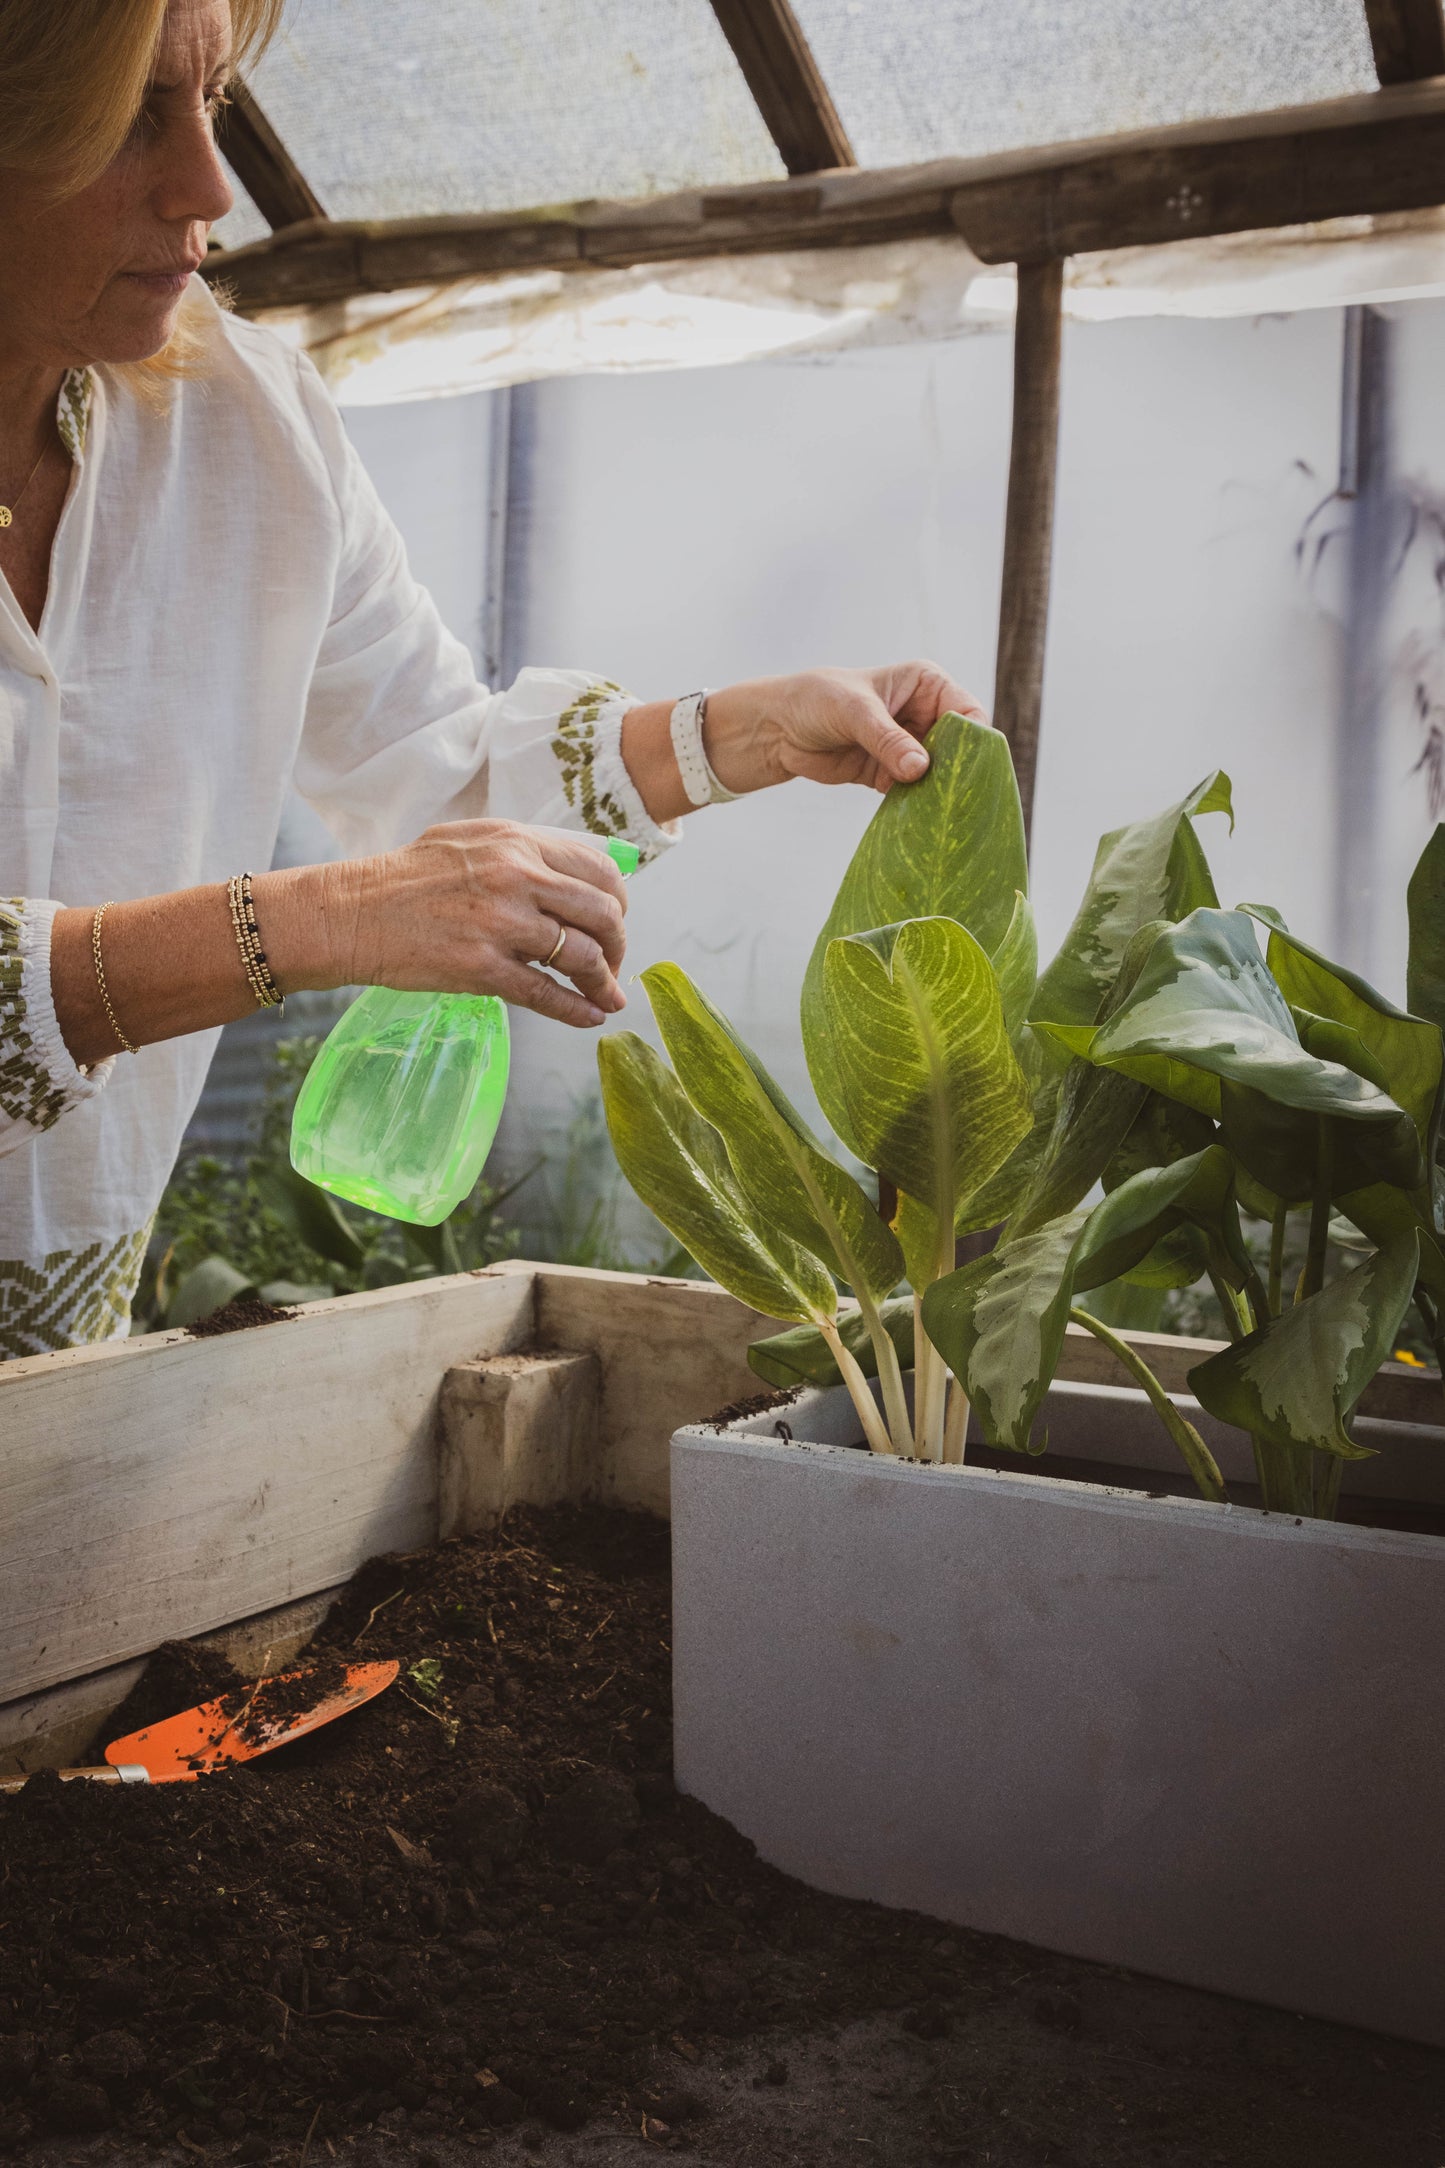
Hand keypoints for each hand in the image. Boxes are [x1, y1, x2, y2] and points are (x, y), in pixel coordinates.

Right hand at [281, 820, 629, 1029]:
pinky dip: (578, 1010)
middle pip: (602, 913)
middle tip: (613, 964)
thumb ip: (524, 854)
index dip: (618, 901)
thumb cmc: (407, 879)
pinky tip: (591, 1016)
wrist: (352, 912)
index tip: (614, 921)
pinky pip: (548, 995)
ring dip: (604, 982)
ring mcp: (500, 923)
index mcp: (516, 842)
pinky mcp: (482, 968)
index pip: (599, 869)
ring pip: (582, 956)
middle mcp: (516, 876)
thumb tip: (578, 880)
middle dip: (619, 945)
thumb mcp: (471, 842)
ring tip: (606, 996)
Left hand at [704, 663, 987, 795]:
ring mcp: (910, 747)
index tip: (968, 767)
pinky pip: (915, 793)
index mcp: (927, 685)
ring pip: (939, 774)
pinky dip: (918, 805)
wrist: (778, 728)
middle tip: (959, 799)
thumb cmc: (816, 700)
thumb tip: (921, 768)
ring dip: (939, 793)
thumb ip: (887, 739)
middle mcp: (925, 715)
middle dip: (958, 772)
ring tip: (942, 814)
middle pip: (959, 748)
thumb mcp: (854, 712)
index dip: (973, 739)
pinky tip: (920, 820)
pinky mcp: (892, 775)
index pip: (967, 712)